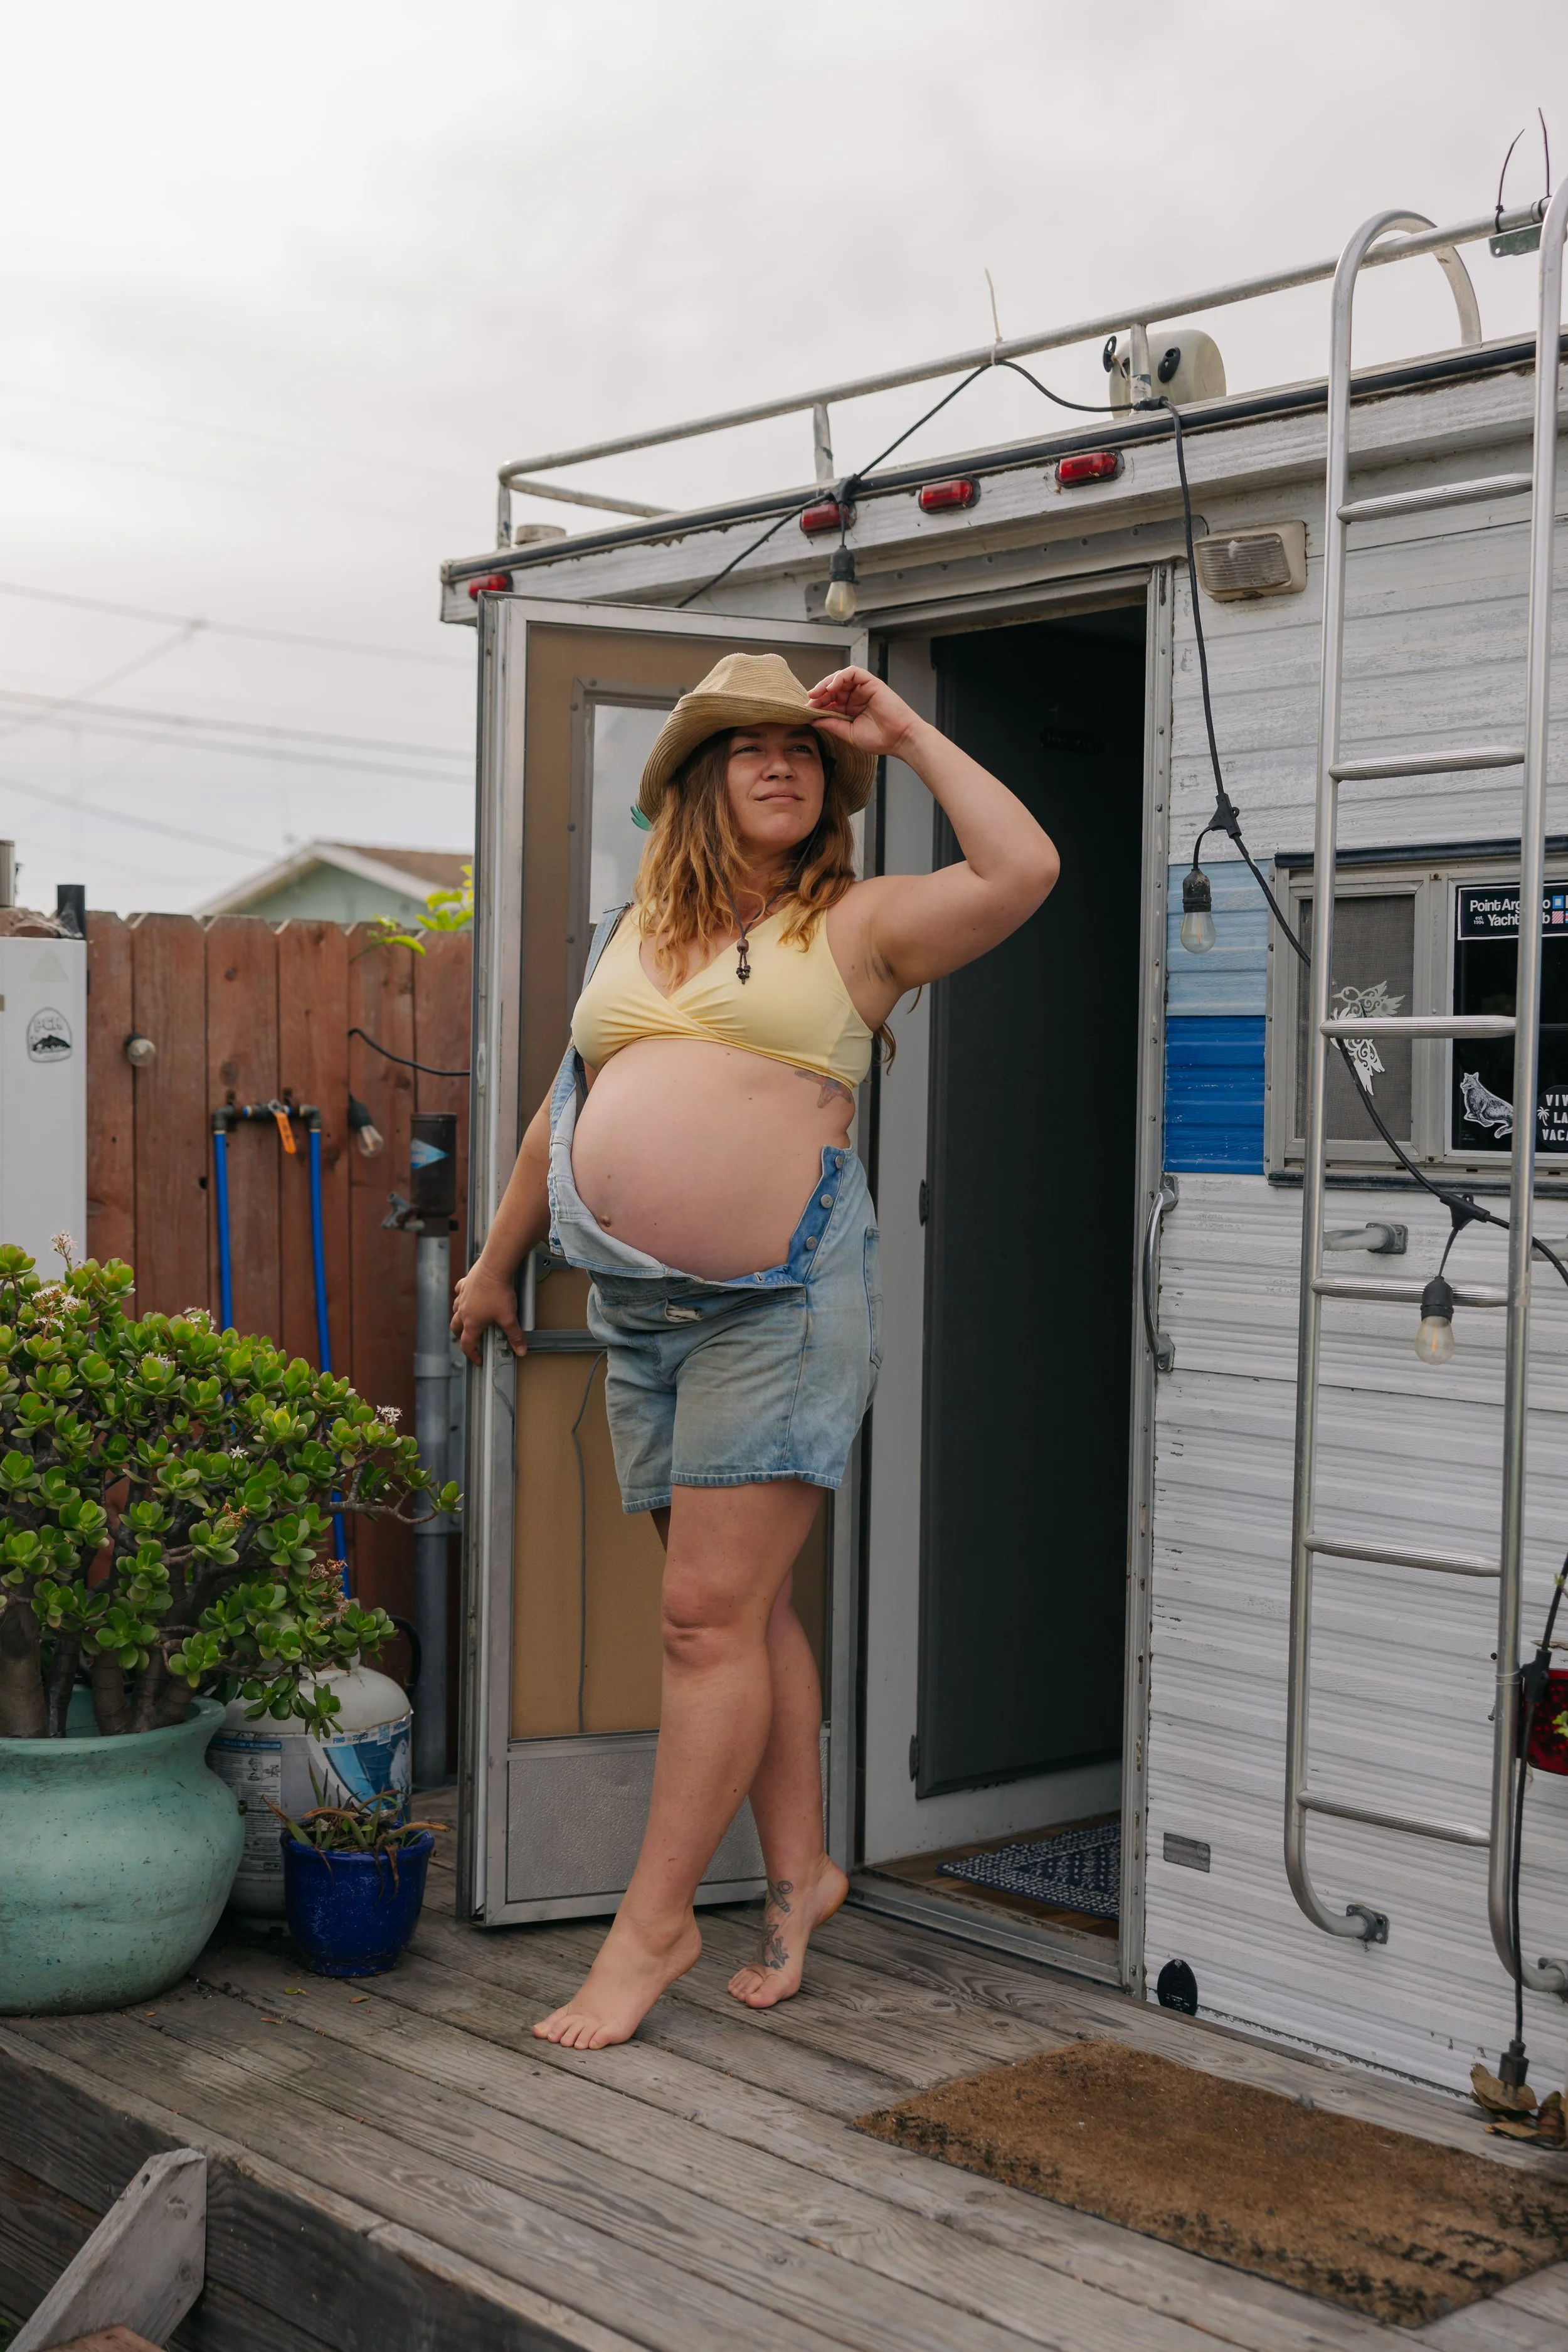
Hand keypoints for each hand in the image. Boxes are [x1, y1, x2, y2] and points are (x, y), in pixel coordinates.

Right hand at [451, 1262, 526, 1363]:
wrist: (494, 1268)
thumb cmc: (499, 1293)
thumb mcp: (509, 1318)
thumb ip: (515, 1336)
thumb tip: (520, 1350)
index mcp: (472, 1323)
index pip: (467, 1344)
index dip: (472, 1355)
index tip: (478, 1360)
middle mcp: (463, 1310)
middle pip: (455, 1328)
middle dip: (461, 1336)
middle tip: (469, 1340)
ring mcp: (463, 1296)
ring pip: (455, 1310)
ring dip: (458, 1317)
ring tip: (467, 1319)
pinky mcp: (466, 1283)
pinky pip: (460, 1292)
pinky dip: (461, 1296)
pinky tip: (467, 1295)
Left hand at [807, 667, 921, 761]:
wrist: (900, 739)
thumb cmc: (880, 739)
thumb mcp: (849, 733)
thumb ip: (832, 724)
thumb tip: (813, 719)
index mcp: (851, 709)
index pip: (830, 701)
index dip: (818, 704)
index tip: (807, 710)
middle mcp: (856, 697)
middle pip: (833, 688)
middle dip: (819, 693)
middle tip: (809, 700)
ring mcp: (864, 689)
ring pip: (840, 678)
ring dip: (826, 683)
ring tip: (817, 692)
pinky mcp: (871, 682)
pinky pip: (853, 672)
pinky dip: (840, 677)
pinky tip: (832, 687)